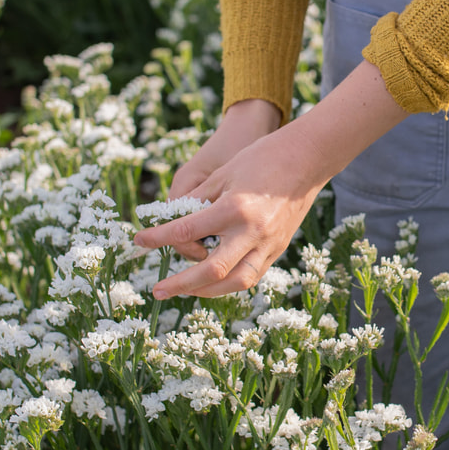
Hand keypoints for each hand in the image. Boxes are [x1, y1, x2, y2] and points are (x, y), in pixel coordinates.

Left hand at [138, 125, 329, 298]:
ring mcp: (268, 244)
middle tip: (158, 290)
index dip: (159, 238)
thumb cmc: (263, 157)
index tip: (140, 241)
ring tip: (184, 290)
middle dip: (181, 284)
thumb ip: (197, 200)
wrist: (308, 158)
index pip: (187, 231)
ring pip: (234, 283)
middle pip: (211, 271)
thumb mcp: (223, 173)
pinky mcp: (278, 249)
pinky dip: (227, 283)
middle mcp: (252, 232)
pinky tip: (210, 282)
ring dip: (206, 291)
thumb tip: (172, 220)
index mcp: (234, 208)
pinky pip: (250, 276)